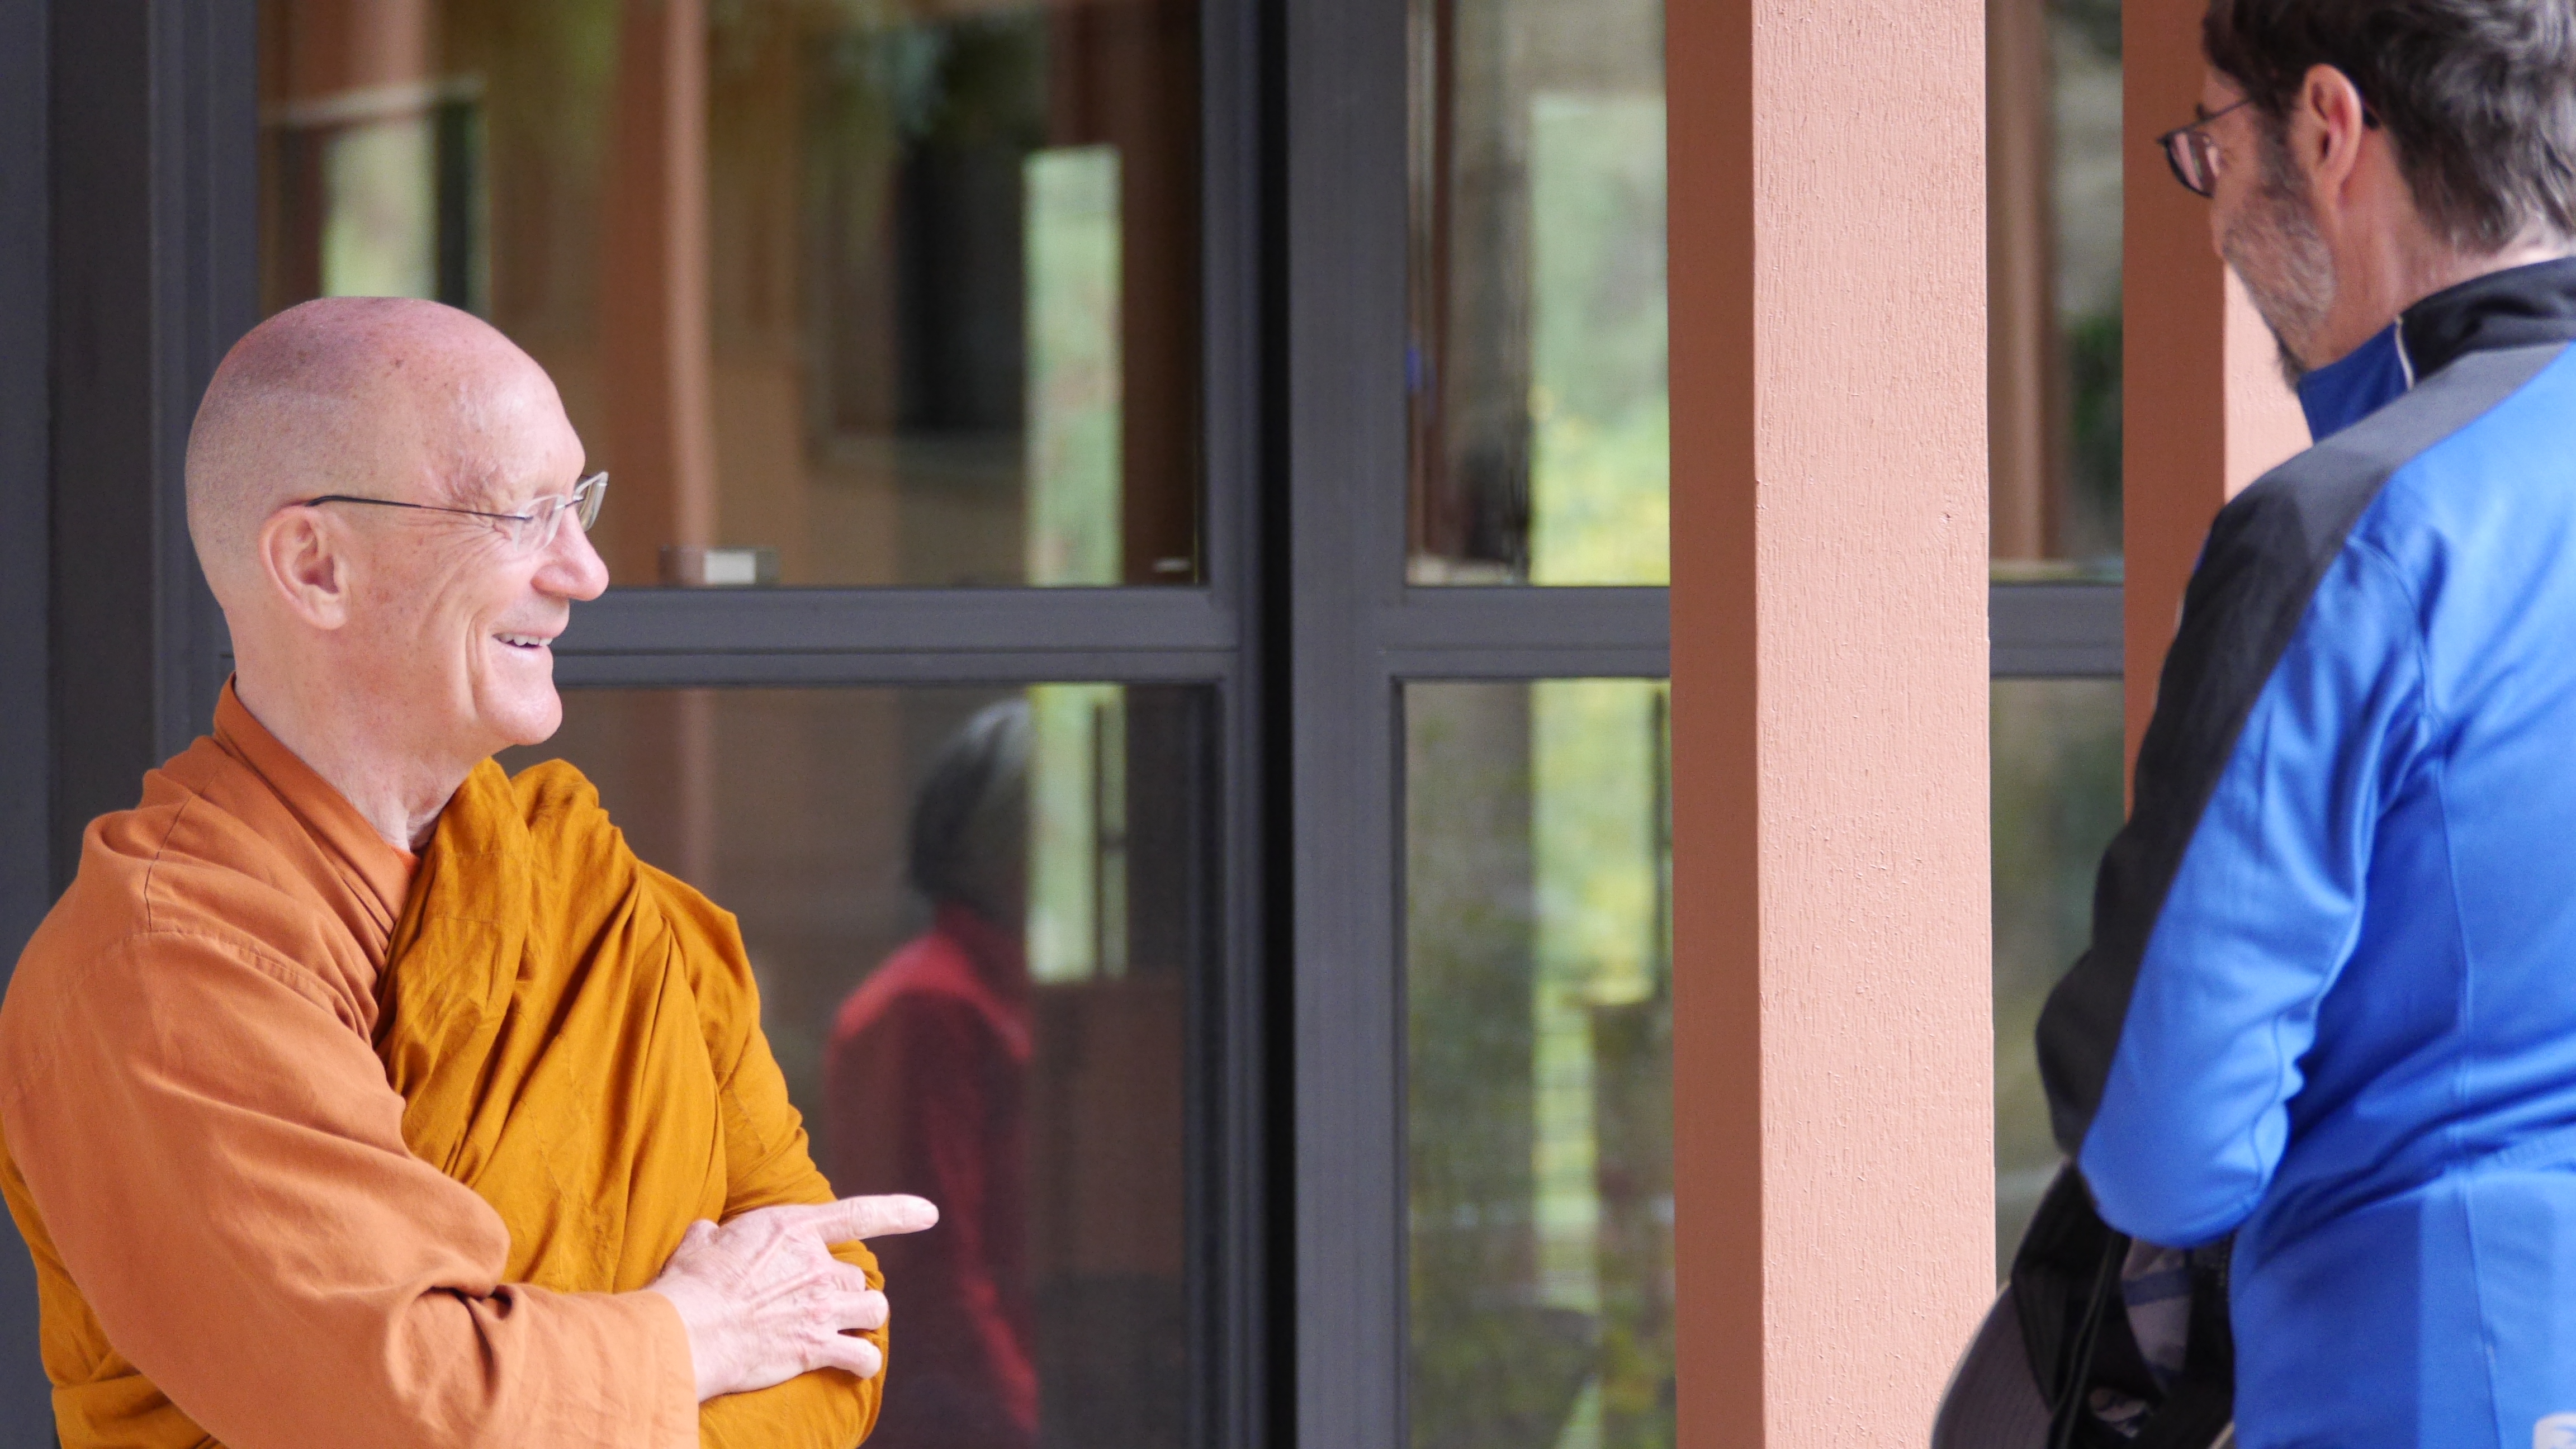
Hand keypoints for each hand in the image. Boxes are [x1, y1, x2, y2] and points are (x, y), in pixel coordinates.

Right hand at [642, 1195, 937, 1400]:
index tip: (929, 1213)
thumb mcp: (699, 1245)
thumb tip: (709, 1233)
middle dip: (843, 1291)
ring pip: (873, 1309)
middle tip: (816, 1305)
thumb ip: (713, 1235)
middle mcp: (814, 1265)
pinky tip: (856, 1366)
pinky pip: (863, 1355)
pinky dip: (864, 1362)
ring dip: (864, 1318)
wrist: (685, 1332)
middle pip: (855, 1275)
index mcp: (790, 1230)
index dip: (898, 1212)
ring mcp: (820, 1306)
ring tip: (847, 1328)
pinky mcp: (816, 1345)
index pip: (857, 1214)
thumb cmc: (687, 1288)